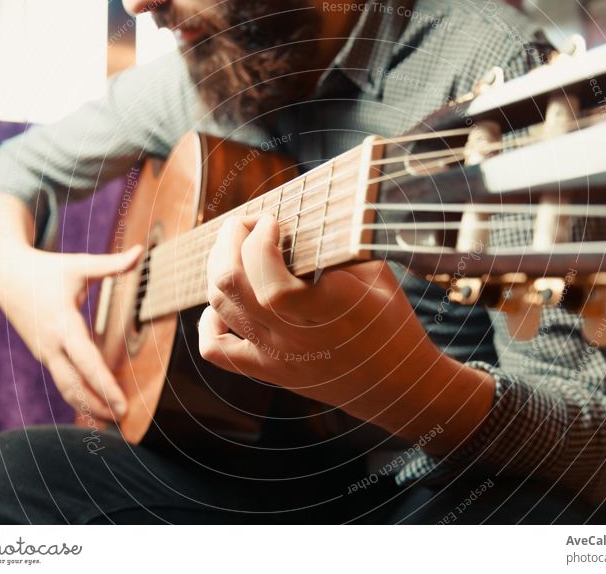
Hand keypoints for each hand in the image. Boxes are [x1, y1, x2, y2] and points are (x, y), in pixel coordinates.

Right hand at [0, 243, 141, 421]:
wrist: (6, 275)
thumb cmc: (49, 269)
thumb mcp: (80, 265)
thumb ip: (113, 264)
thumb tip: (141, 251)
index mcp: (63, 323)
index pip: (86, 360)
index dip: (104, 384)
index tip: (122, 402)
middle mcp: (51, 344)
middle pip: (74, 383)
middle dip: (98, 404)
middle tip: (124, 419)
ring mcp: (45, 352)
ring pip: (66, 386)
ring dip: (88, 405)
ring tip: (113, 421)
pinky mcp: (44, 355)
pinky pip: (62, 380)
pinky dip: (78, 396)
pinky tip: (95, 409)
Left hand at [199, 215, 493, 450]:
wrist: (396, 386)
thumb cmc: (390, 324)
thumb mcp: (375, 276)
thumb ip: (335, 250)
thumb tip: (296, 223)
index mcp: (327, 310)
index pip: (270, 278)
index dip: (259, 241)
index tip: (272, 220)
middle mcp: (293, 335)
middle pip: (231, 283)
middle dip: (230, 239)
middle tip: (247, 223)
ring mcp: (275, 356)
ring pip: (220, 306)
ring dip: (220, 267)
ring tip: (238, 250)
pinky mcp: (267, 371)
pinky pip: (216, 349)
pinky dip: (209, 320)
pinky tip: (224, 304)